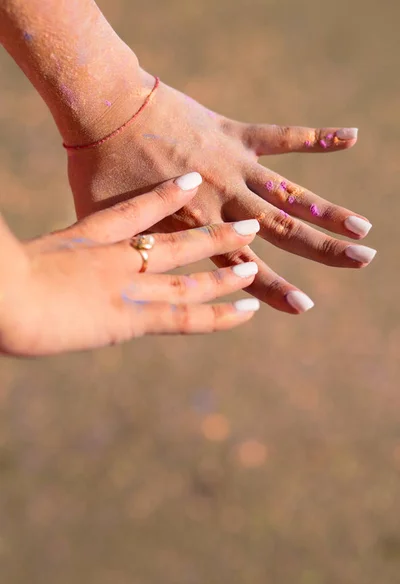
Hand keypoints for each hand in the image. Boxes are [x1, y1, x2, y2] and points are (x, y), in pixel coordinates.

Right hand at [0, 174, 259, 356]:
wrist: (4, 294)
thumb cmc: (0, 276)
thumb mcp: (18, 256)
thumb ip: (38, 254)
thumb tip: (30, 258)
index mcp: (86, 238)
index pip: (131, 212)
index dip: (163, 197)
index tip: (190, 183)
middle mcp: (116, 257)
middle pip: (173, 241)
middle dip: (211, 234)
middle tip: (246, 223)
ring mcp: (128, 285)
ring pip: (189, 277)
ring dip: (225, 269)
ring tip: (254, 261)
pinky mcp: (134, 317)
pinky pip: (187, 317)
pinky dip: (220, 315)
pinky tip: (248, 310)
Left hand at [67, 69, 375, 314]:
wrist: (104, 108)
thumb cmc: (98, 170)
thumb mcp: (111, 225)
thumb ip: (133, 255)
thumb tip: (125, 285)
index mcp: (196, 228)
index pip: (242, 266)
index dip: (273, 288)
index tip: (304, 306)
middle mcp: (223, 201)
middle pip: (283, 231)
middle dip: (324, 250)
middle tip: (363, 260)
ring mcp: (232, 167)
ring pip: (290, 194)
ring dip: (328, 210)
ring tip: (362, 227)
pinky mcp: (233, 135)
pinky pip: (282, 137)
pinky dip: (315, 138)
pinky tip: (351, 137)